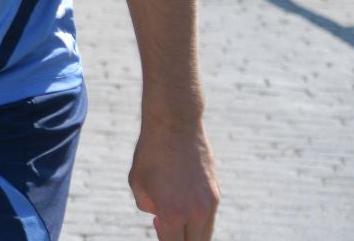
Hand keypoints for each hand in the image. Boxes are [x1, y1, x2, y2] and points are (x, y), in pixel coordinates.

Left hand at [128, 117, 218, 240]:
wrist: (175, 125)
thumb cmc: (150, 153)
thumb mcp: (137, 182)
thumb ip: (147, 206)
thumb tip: (159, 217)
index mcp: (173, 214)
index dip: (163, 240)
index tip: (157, 228)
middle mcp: (196, 213)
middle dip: (179, 240)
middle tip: (162, 225)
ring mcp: (210, 204)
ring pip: (205, 234)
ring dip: (190, 232)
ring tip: (171, 214)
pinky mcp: (216, 193)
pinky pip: (209, 216)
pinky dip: (197, 218)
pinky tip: (182, 201)